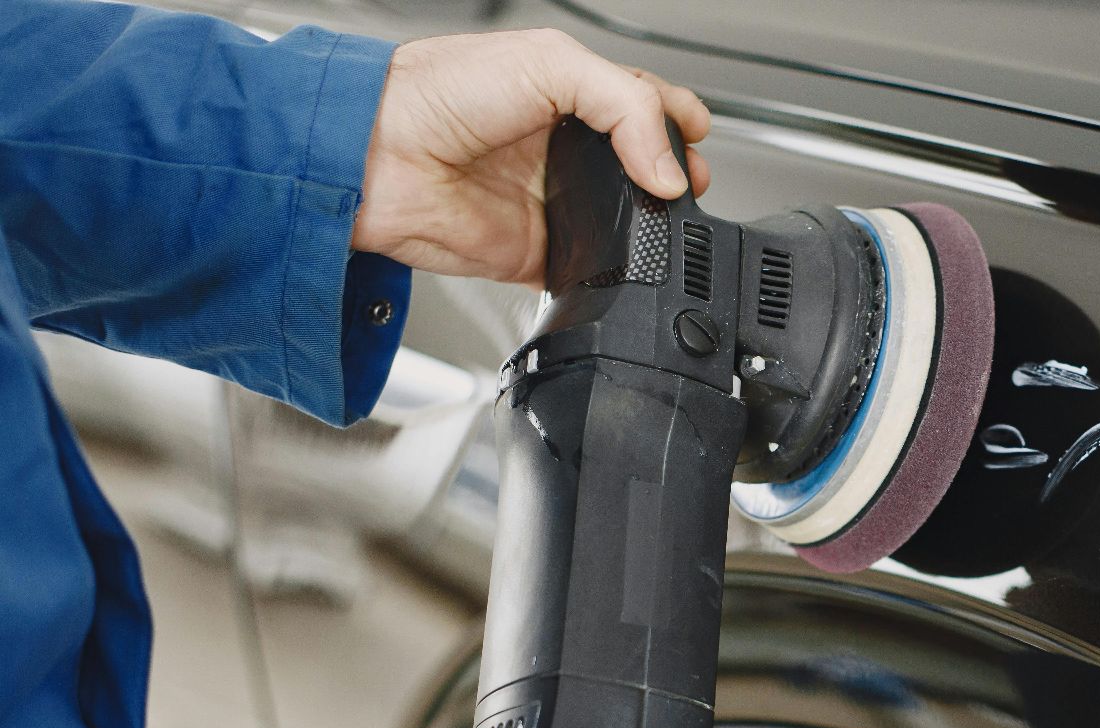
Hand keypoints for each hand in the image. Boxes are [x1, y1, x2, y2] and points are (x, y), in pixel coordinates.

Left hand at [351, 29, 712, 285]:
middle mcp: (562, 148)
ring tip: (669, 215)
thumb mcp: (549, 64)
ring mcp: (553, 200)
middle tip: (691, 180)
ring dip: (656, 223)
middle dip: (677, 174)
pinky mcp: (538, 251)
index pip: (643, 105)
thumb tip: (669, 170)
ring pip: (628, 219)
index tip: (697, 134)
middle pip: (644, 166)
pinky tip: (630, 254)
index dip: (678, 119)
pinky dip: (617, 268)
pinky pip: (593, 267)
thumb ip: (624, 108)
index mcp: (567, 93)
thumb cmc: (437, 92)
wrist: (378, 156)